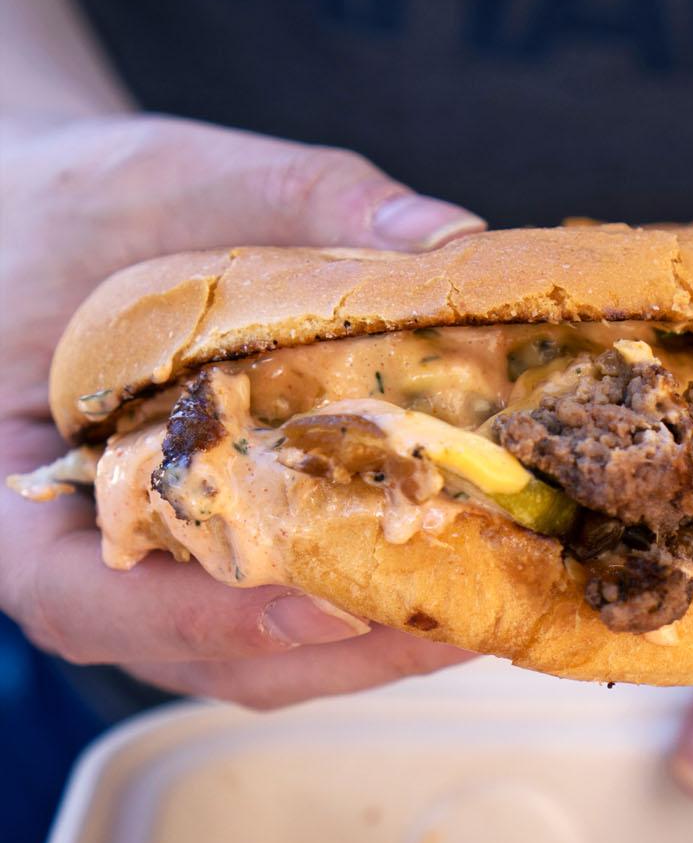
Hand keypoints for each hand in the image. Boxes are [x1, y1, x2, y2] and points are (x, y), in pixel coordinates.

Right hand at [0, 114, 483, 705]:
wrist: (55, 226)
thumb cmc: (79, 207)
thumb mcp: (167, 180)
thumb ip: (297, 202)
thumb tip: (451, 240)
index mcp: (12, 503)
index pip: (86, 601)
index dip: (207, 621)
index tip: (325, 604)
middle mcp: (84, 567)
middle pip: (207, 657)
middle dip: (346, 647)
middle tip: (468, 618)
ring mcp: (157, 584)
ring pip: (266, 662)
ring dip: (380, 647)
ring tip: (495, 609)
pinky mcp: (218, 570)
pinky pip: (293, 618)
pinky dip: (377, 610)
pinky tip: (466, 571)